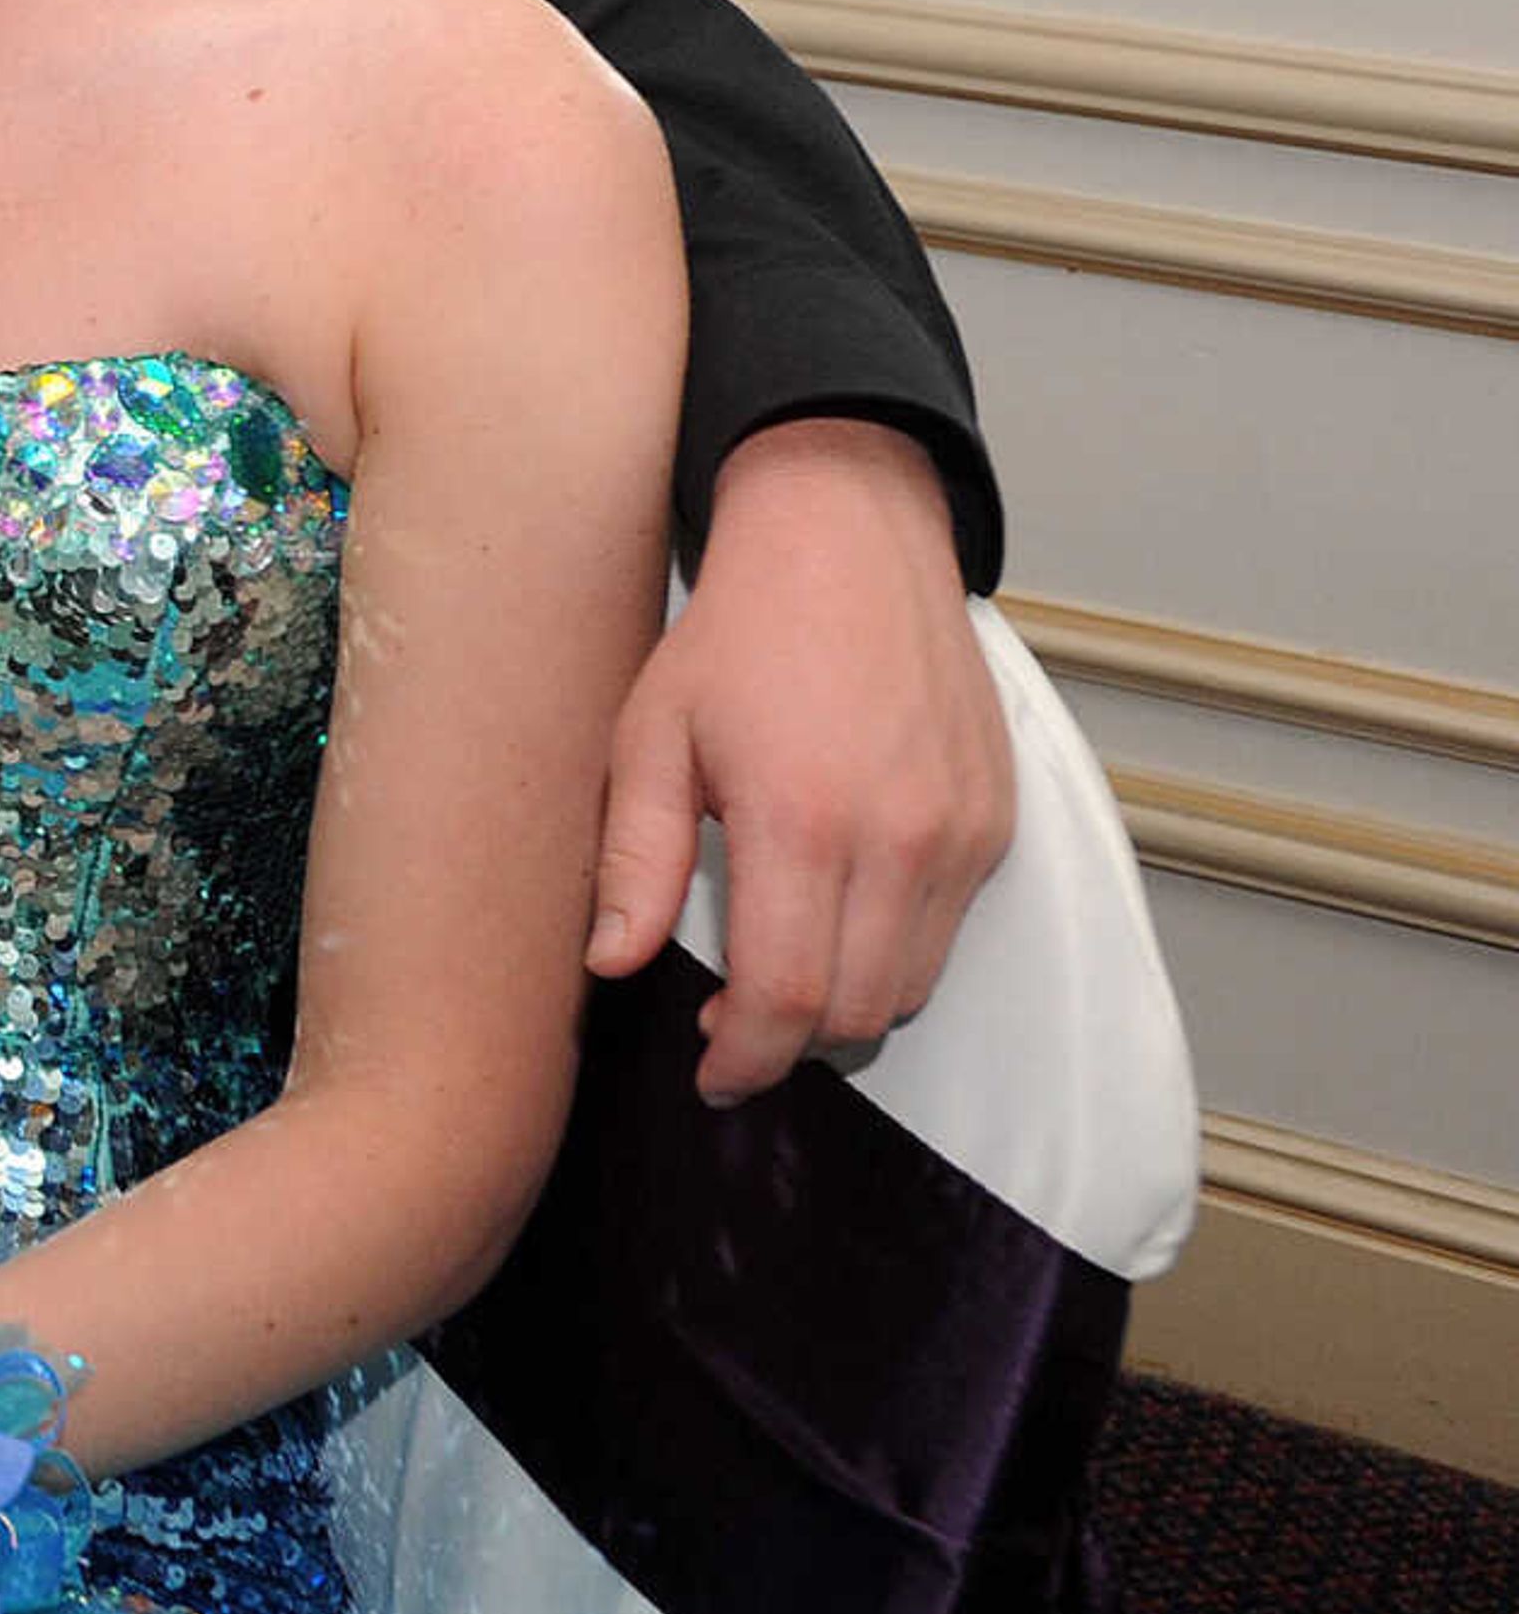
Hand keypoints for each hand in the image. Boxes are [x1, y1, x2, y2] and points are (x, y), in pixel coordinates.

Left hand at [586, 418, 1013, 1104]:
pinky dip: (896, 948)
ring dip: (846, 1003)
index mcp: (802, 823)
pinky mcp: (998, 820)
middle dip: (790, 1043)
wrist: (849, 541)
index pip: (786, 1002)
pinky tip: (839, 906)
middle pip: (858, 1014)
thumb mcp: (651, 736)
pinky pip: (951, 930)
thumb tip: (613, 965)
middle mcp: (900, 839)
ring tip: (782, 967)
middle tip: (730, 1025)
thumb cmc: (736, 634)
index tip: (710, 1073)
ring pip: (914, 986)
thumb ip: (636, 862)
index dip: (744, 1060)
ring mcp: (963, 832)